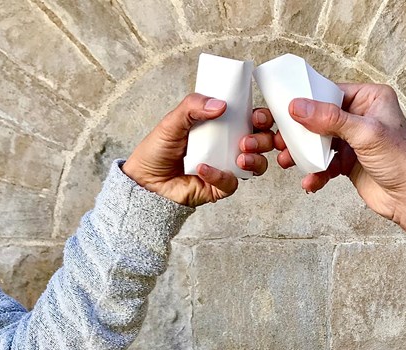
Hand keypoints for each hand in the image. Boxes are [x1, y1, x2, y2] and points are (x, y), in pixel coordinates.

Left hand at [123, 93, 274, 206]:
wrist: (143, 180)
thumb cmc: (157, 150)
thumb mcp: (172, 121)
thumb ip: (192, 107)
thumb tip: (219, 105)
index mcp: (222, 127)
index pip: (251, 119)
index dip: (261, 118)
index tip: (256, 116)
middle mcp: (228, 146)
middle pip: (262, 142)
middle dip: (263, 140)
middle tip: (247, 140)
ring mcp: (226, 167)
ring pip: (257, 165)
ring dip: (253, 159)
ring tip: (239, 156)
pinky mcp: (219, 188)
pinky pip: (231, 183)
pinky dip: (219, 176)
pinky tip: (203, 169)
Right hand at [274, 84, 405, 221]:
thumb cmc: (402, 161)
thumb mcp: (365, 133)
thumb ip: (330, 118)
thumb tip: (300, 107)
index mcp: (370, 99)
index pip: (330, 92)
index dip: (307, 100)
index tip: (286, 108)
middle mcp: (360, 116)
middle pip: (320, 117)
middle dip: (300, 131)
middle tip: (282, 138)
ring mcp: (352, 139)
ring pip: (318, 141)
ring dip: (303, 152)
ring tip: (287, 160)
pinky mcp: (346, 160)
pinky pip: (323, 162)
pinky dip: (315, 171)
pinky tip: (310, 180)